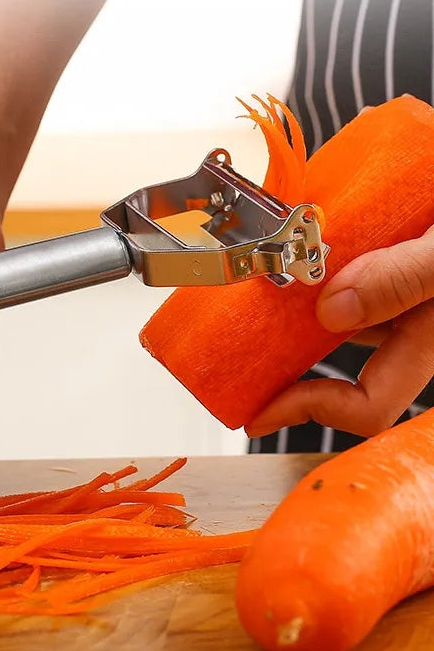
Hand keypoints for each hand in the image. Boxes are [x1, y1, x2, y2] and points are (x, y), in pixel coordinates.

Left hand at [246, 225, 433, 437]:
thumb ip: (408, 276)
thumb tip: (332, 312)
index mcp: (431, 335)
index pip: (370, 403)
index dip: (310, 411)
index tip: (256, 410)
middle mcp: (415, 321)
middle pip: (340, 358)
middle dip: (286, 356)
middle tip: (236, 344)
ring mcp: (407, 290)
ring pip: (341, 311)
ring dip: (298, 301)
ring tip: (254, 283)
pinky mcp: (400, 258)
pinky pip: (352, 271)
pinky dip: (322, 264)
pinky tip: (298, 239)